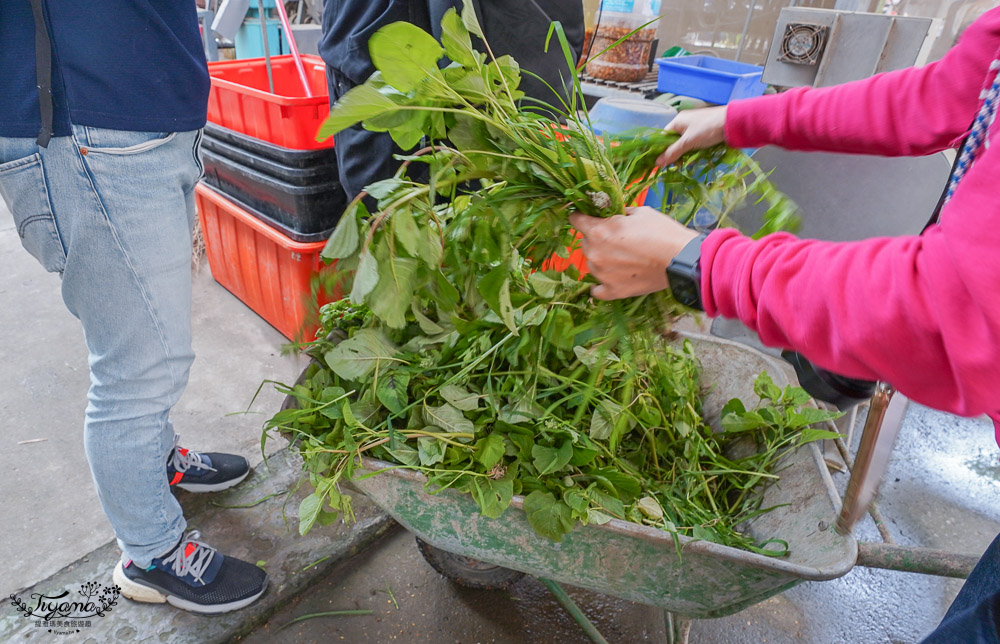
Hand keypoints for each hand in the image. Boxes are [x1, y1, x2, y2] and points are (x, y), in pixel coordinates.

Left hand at [569, 207, 698, 299]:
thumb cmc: (662, 232)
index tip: (586, 216)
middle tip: (617, 238)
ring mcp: (602, 274)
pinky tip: (609, 278)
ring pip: (592, 263)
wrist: (681, 259)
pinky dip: (601, 284)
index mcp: (599, 231)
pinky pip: (597, 290)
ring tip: (623, 257)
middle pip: (585, 242)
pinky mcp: (613, 290)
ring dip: (601, 258)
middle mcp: (595, 253)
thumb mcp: (639, 212)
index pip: (576, 220)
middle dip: (596, 238)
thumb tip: (611, 214)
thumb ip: (618, 214)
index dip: (581, 216)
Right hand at [656, 106, 727, 166]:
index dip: (662, 150)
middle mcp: (685, 123)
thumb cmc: (708, 129)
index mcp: (678, 121)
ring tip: (689, 162)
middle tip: (679, 165)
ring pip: (685, 144)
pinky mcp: (705, 131)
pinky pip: (695, 143)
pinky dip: (695, 151)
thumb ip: (673, 152)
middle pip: (674, 141)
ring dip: (686, 154)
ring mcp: (695, 127)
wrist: (733, 122)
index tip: (664, 163)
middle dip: (676, 154)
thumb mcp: (688, 142)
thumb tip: (656, 162)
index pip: (664, 136)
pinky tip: (698, 157)